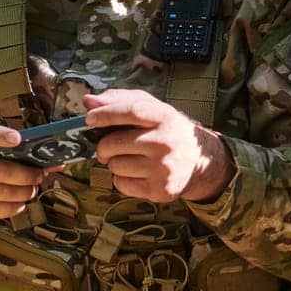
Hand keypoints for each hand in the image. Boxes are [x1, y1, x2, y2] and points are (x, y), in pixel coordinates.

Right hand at [0, 120, 48, 226]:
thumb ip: (7, 146)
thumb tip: (52, 161)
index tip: (18, 138)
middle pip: (2, 171)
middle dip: (28, 174)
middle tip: (39, 174)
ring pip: (5, 193)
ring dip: (26, 192)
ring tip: (32, 188)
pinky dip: (16, 206)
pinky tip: (19, 201)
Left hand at [85, 89, 232, 203]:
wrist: (202, 163)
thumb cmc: (169, 131)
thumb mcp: (154, 109)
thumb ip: (122, 101)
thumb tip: (89, 101)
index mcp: (166, 117)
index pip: (132, 111)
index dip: (106, 114)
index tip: (89, 119)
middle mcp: (166, 141)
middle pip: (113, 143)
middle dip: (103, 146)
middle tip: (111, 146)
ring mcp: (163, 167)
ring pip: (115, 166)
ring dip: (115, 163)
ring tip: (131, 159)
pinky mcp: (159, 189)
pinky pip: (121, 184)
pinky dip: (122, 179)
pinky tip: (138, 173)